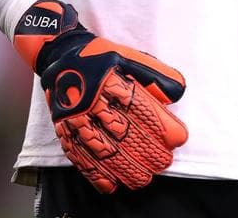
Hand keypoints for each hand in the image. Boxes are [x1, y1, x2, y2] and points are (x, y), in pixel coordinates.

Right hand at [14, 0, 187, 192]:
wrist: (59, 54)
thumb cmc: (99, 57)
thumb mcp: (128, 55)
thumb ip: (154, 73)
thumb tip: (178, 92)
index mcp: (111, 81)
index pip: (141, 107)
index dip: (162, 125)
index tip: (178, 138)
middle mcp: (92, 101)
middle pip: (124, 132)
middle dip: (148, 151)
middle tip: (164, 161)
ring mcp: (76, 117)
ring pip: (102, 149)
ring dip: (125, 167)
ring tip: (143, 178)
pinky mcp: (63, 128)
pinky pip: (78, 155)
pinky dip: (94, 174)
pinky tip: (110, 185)